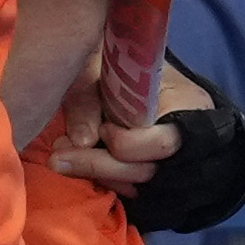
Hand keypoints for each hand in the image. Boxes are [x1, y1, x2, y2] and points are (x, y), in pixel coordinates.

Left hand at [45, 51, 208, 192]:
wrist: (124, 61)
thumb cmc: (111, 58)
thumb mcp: (94, 67)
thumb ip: (87, 99)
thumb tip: (83, 141)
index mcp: (187, 103)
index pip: (162, 143)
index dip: (125, 143)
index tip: (101, 127)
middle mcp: (186, 134)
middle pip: (147, 168)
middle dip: (99, 165)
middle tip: (57, 155)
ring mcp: (171, 155)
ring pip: (136, 183)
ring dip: (94, 172)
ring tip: (58, 157)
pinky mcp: (150, 165)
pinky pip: (130, 186)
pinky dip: (102, 178)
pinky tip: (75, 164)